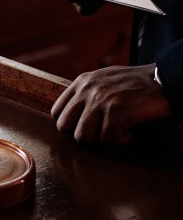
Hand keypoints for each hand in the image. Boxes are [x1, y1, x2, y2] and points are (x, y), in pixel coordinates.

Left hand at [51, 63, 169, 144]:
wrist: (162, 79)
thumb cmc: (134, 84)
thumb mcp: (102, 81)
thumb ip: (86, 94)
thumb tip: (72, 116)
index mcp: (81, 83)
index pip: (57, 112)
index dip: (70, 125)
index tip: (87, 128)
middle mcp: (86, 90)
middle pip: (65, 127)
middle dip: (83, 135)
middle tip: (101, 133)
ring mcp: (100, 100)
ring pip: (82, 136)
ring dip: (100, 140)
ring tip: (116, 133)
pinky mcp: (116, 109)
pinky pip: (108, 139)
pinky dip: (120, 140)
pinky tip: (130, 132)